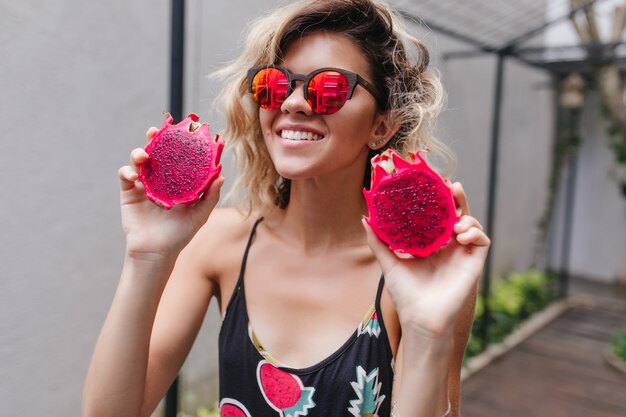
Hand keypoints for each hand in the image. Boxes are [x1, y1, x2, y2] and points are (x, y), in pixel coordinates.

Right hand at [118, 127, 223, 257]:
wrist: (156, 252)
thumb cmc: (180, 234)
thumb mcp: (199, 215)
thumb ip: (210, 196)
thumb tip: (221, 175)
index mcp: (177, 180)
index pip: (177, 156)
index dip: (178, 142)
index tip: (183, 131)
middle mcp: (160, 178)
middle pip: (156, 151)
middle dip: (154, 138)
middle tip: (155, 132)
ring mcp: (143, 183)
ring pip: (138, 159)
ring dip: (139, 153)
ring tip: (144, 156)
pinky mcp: (128, 192)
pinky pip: (125, 174)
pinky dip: (127, 170)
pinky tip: (134, 175)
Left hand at [363, 182, 489, 338]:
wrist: (420, 318)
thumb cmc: (406, 294)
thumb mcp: (389, 263)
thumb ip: (378, 241)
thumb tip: (364, 218)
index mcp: (431, 245)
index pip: (438, 216)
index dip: (439, 200)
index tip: (434, 185)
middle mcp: (448, 247)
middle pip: (457, 215)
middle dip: (457, 199)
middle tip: (452, 186)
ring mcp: (462, 254)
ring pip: (472, 224)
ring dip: (467, 216)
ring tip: (455, 220)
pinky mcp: (474, 263)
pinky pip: (482, 241)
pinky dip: (476, 232)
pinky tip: (461, 234)